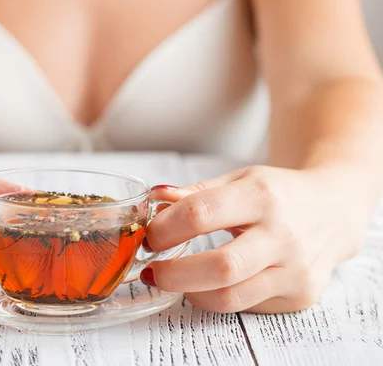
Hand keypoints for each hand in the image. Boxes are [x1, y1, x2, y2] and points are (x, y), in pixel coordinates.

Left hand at [142, 165, 370, 312]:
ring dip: (190, 292)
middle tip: (153, 270)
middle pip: (218, 266)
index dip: (165, 229)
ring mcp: (295, 269)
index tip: (151, 236)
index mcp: (261, 195)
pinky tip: (210, 284)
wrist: (333, 210)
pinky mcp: (299, 294)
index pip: (201, 213)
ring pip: (230, 296)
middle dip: (173, 274)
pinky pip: (246, 304)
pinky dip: (218, 297)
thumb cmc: (279, 193)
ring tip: (175, 280)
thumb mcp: (240, 179)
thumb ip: (196, 192)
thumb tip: (155, 197)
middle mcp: (282, 234)